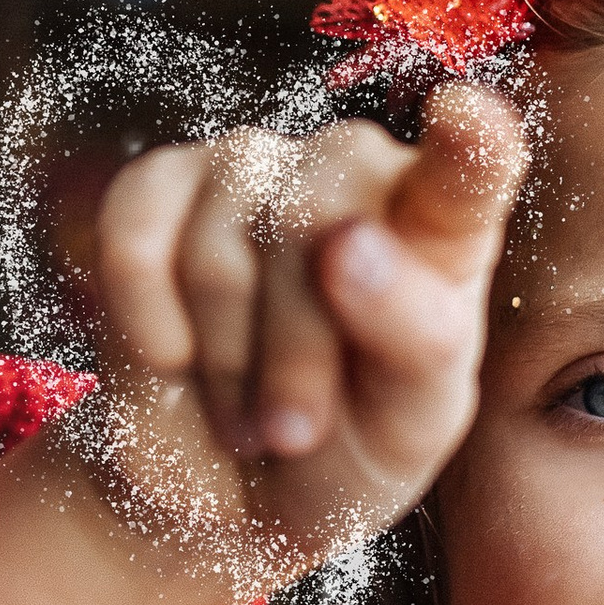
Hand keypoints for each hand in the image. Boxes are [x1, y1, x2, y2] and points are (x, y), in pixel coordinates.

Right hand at [87, 79, 529, 586]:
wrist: (225, 487)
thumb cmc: (344, 448)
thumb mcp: (409, 424)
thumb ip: (414, 336)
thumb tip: (347, 242)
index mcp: (441, 225)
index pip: (467, 170)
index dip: (467, 144)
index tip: (468, 117)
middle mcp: (352, 168)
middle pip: (310, 227)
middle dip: (293, 355)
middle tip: (294, 433)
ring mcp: (251, 164)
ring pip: (218, 251)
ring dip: (225, 364)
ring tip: (244, 409)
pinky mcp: (160, 182)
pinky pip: (135, 239)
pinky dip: (145, 321)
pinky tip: (173, 356)